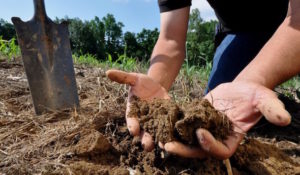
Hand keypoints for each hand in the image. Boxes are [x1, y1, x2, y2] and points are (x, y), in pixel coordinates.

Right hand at [106, 69, 169, 150]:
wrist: (156, 85)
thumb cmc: (141, 83)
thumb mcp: (134, 79)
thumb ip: (123, 78)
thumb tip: (108, 72)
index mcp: (133, 112)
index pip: (132, 121)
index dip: (132, 125)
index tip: (134, 130)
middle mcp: (143, 120)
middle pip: (143, 133)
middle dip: (145, 139)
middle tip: (147, 146)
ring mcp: (155, 121)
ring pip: (156, 134)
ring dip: (158, 141)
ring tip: (162, 146)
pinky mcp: (166, 120)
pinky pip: (167, 129)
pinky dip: (170, 134)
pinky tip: (174, 138)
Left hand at [163, 81, 290, 158]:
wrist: (241, 88)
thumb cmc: (254, 95)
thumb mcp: (264, 100)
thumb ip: (271, 109)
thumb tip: (283, 119)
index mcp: (232, 138)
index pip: (220, 151)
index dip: (210, 146)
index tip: (200, 132)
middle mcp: (216, 137)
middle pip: (199, 150)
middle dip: (184, 150)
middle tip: (168, 146)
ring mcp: (205, 129)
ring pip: (187, 141)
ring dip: (174, 141)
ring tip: (158, 138)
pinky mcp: (195, 119)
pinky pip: (183, 126)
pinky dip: (172, 126)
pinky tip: (159, 122)